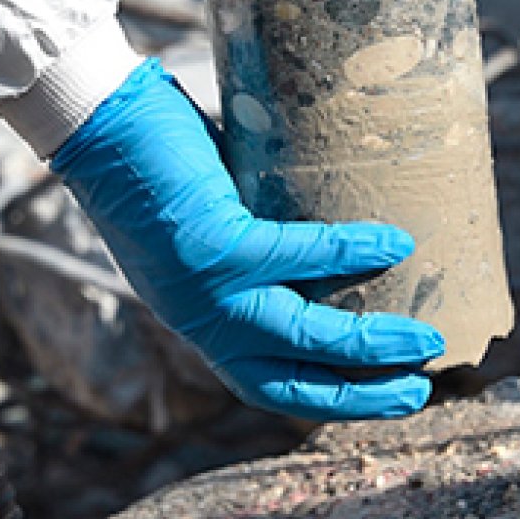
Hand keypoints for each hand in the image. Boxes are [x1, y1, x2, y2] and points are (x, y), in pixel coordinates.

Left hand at [52, 60, 442, 419]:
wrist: (93, 118)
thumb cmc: (153, 155)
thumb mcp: (209, 222)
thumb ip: (257, 242)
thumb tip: (341, 226)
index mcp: (198, 318)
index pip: (264, 383)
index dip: (325, 400)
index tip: (382, 399)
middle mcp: (198, 317)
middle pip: (288, 383)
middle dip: (359, 397)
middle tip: (419, 393)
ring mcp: (203, 286)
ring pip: (301, 335)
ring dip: (370, 344)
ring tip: (426, 340)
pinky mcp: (212, 243)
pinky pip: (295, 257)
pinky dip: (348, 252)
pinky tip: (393, 243)